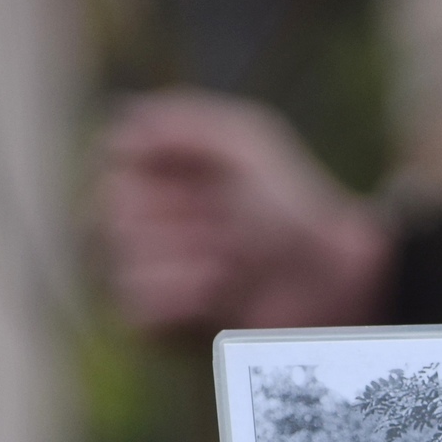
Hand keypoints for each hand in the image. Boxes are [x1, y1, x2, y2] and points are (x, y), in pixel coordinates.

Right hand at [94, 90, 389, 334]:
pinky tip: (219, 286)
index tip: (207, 170)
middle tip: (234, 223)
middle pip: (112, 204)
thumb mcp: (246, 139)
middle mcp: (137, 219)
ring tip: (232, 258)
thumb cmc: (291, 206)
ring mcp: (140, 271)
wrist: (328, 278)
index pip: (114, 153)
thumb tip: (124, 118)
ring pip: (123, 252)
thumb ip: (183, 120)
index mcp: (152, 171)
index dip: (160, 161)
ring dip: (189, 250)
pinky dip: (182, 292)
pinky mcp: (153, 323)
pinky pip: (137, 303)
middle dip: (181, 210)